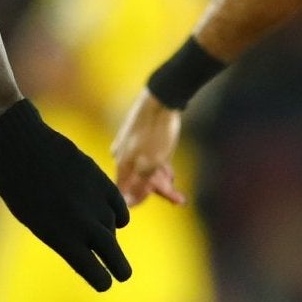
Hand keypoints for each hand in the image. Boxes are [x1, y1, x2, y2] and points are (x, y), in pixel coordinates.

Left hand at [0, 98, 131, 290]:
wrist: (20, 146)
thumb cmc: (16, 187)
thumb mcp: (34, 219)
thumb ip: (64, 235)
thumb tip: (91, 243)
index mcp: (60, 238)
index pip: (91, 270)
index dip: (100, 280)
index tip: (104, 283)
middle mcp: (81, 223)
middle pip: (112, 254)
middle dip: (120, 267)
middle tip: (124, 275)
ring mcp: (94, 201)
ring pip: (113, 228)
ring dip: (109, 235)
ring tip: (102, 237)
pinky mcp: (101, 180)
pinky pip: (119, 207)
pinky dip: (118, 215)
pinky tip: (114, 219)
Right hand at [112, 91, 185, 207]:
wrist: (162, 98)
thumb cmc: (156, 132)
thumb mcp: (151, 163)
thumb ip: (139, 183)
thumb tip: (128, 201)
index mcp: (122, 162)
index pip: (123, 191)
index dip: (139, 200)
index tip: (158, 204)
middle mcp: (122, 155)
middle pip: (136, 180)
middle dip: (158, 190)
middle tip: (179, 197)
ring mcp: (131, 144)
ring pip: (144, 169)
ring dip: (161, 179)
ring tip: (177, 184)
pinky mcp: (141, 136)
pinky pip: (148, 158)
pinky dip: (159, 166)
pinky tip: (170, 171)